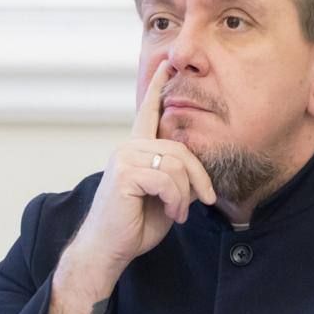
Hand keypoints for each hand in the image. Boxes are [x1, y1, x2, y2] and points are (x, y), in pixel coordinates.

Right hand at [70, 60, 216, 276]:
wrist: (109, 249)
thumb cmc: (134, 226)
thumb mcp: (165, 198)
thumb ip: (178, 177)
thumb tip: (198, 173)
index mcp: (136, 150)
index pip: (148, 113)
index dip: (158, 88)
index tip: (167, 64)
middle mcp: (128, 147)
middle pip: (180, 148)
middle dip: (199, 176)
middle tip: (203, 201)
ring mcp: (124, 157)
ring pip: (176, 164)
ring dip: (185, 194)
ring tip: (179, 213)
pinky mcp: (124, 172)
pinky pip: (167, 178)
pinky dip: (177, 200)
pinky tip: (172, 214)